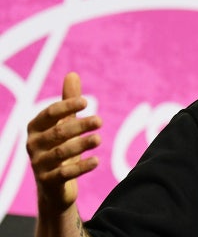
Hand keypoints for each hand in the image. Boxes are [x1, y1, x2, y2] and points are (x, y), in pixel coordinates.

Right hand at [26, 72, 101, 213]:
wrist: (53, 186)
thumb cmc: (59, 147)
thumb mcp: (63, 124)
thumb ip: (68, 102)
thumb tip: (72, 74)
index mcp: (35, 128)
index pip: (50, 114)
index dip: (67, 106)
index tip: (87, 102)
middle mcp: (33, 145)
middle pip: (58, 133)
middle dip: (79, 126)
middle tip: (100, 121)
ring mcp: (39, 164)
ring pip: (62, 153)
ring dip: (82, 144)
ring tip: (99, 139)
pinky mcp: (48, 182)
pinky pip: (65, 173)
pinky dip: (81, 166)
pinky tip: (97, 161)